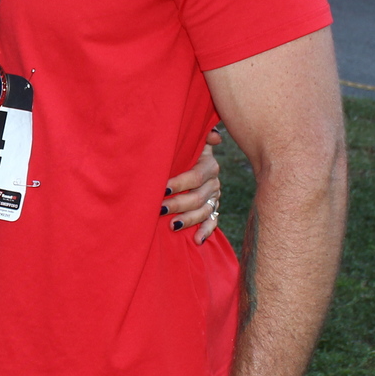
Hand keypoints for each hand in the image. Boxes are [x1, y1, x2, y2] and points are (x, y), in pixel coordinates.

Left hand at [162, 128, 224, 243]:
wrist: (195, 164)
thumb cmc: (186, 152)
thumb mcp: (193, 142)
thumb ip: (201, 137)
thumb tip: (214, 135)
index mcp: (208, 166)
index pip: (195, 177)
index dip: (179, 183)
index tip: (162, 189)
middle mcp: (213, 183)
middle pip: (198, 197)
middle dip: (178, 204)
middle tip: (160, 210)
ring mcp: (214, 198)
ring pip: (204, 212)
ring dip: (189, 220)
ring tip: (172, 226)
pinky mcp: (214, 210)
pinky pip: (213, 223)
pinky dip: (205, 232)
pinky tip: (197, 241)